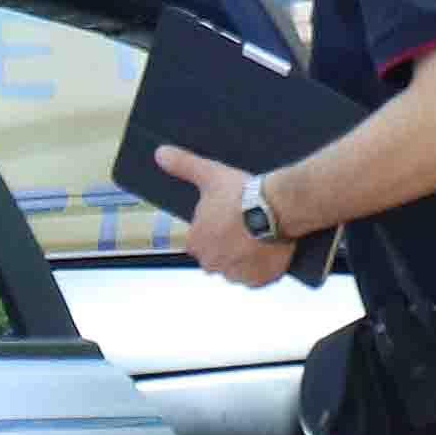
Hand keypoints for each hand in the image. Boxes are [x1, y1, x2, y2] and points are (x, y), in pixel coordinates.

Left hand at [156, 145, 291, 287]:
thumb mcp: (209, 174)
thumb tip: (159, 153)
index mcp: (195, 244)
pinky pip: (258, 278)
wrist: (275, 209)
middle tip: (247, 228)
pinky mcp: (259, 281)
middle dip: (230, 248)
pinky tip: (270, 251)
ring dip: (247, 259)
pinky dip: (263, 269)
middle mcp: (212, 264)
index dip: (217, 231)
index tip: (230, 220)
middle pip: (219, 258)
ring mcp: (236, 275)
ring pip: (239, 269)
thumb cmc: (240, 194)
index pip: (201, 242)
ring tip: (261, 238)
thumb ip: (183, 165)